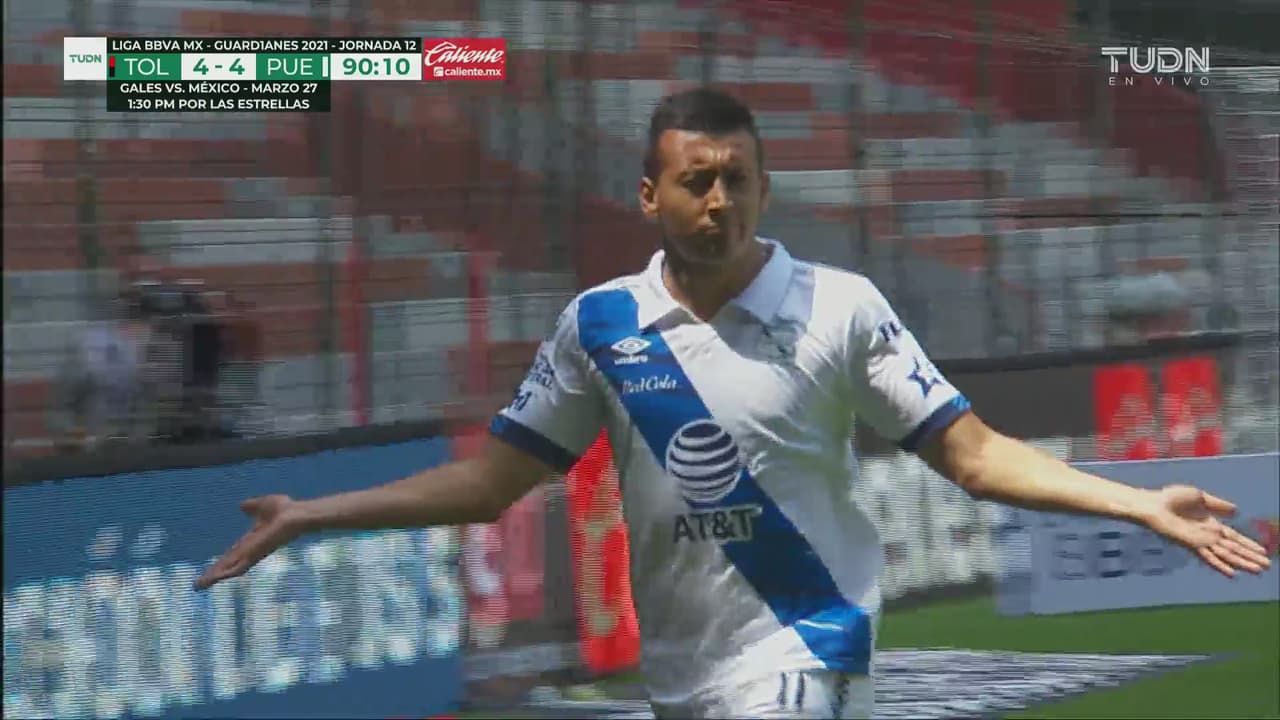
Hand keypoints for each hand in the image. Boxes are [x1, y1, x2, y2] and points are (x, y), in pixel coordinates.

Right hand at [194, 494, 305, 590]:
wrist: (297, 513)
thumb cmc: (285, 510)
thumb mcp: (262, 505)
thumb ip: (251, 507)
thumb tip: (241, 505)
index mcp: (251, 541)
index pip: (232, 555)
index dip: (221, 563)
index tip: (209, 572)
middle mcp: (251, 550)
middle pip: (229, 565)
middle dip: (214, 574)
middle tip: (197, 585)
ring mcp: (253, 553)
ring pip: (231, 568)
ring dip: (216, 576)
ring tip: (200, 585)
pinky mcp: (257, 553)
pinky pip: (240, 565)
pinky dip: (227, 571)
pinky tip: (216, 578)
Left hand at [1140, 484, 1271, 577]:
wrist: (1153, 504)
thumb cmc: (1171, 498)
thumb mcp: (1200, 497)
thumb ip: (1218, 505)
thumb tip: (1237, 510)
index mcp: (1210, 525)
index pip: (1234, 538)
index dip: (1249, 545)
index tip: (1263, 551)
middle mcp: (1207, 536)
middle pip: (1234, 549)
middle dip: (1250, 557)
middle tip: (1268, 565)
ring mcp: (1200, 542)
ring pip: (1227, 555)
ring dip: (1243, 563)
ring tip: (1259, 570)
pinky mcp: (1192, 545)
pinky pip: (1209, 557)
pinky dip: (1221, 565)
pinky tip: (1233, 573)